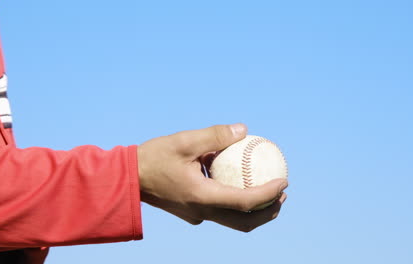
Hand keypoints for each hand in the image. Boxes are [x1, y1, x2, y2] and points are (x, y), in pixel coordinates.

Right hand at [137, 124, 287, 231]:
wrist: (127, 179)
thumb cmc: (153, 158)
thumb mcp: (184, 141)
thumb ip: (215, 136)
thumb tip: (243, 130)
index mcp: (202, 197)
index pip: (245, 202)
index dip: (269, 194)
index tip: (284, 181)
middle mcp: (202, 212)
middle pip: (244, 221)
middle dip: (268, 211)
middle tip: (283, 194)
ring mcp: (196, 215)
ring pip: (233, 219)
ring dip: (254, 209)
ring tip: (269, 191)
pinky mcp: (192, 212)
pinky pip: (220, 210)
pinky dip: (236, 201)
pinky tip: (238, 181)